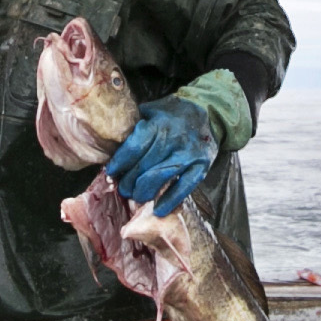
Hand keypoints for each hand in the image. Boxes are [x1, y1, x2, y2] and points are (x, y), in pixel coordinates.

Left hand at [109, 96, 220, 215]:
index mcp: (159, 124)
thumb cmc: (174, 114)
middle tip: (123, 188)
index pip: (135, 147)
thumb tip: (111, 143)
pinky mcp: (201, 167)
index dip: (120, 163)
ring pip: (160, 178)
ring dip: (144, 191)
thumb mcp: (152, 110)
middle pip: (144, 166)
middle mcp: (174, 139)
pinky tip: (158, 210)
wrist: (209, 113)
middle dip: (129, 181)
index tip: (111, 172)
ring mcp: (188, 155)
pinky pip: (183, 188)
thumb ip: (135, 124)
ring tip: (136, 196)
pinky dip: (170, 201)